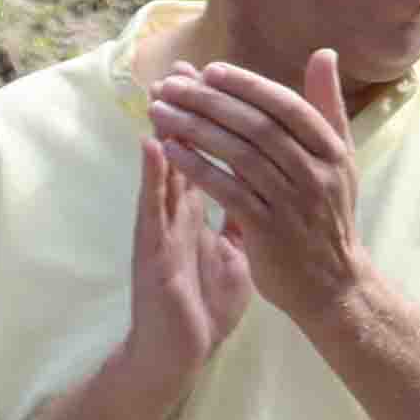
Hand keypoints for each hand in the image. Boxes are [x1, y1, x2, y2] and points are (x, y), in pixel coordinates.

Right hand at [119, 110, 258, 386]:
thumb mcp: (234, 254)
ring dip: (165, 131)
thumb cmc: (203, 302)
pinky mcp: (153, 250)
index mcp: (196, 213)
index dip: (217, 127)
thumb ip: (243, 219)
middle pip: (182, 154)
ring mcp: (161, 228)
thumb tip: (266, 193)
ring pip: (164, 171)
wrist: (181, 349)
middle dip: (187, 115)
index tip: (224, 86)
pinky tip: (155, 146)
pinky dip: (154, 176)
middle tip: (187, 70)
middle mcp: (176, 213)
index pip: (207, 158)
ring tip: (166, 91)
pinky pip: (153, 207)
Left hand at [144, 51, 367, 325]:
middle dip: (208, 101)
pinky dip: (196, 167)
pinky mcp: (268, 229)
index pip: (287, 107)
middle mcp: (316, 174)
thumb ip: (327, 108)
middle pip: (256, 126)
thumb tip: (323, 54)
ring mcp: (292, 202)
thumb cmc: (328, 216)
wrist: (333, 284)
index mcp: (333, 152)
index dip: (247, 86)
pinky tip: (169, 150)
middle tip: (170, 85)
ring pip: (237, 154)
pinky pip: (225, 190)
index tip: (210, 71)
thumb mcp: (339, 160)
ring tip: (159, 110)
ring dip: (193, 128)